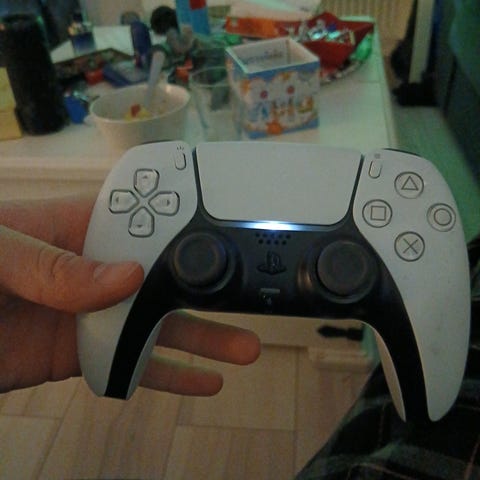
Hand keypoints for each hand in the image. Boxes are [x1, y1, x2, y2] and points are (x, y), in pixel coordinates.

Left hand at [0, 197, 259, 395]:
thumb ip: (54, 264)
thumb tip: (127, 276)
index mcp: (77, 231)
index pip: (141, 224)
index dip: (183, 229)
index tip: (228, 239)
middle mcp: (94, 271)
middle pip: (162, 280)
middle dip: (207, 291)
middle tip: (250, 301)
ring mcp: (90, 316)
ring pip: (156, 327)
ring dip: (201, 339)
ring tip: (244, 350)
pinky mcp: (79, 356)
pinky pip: (129, 367)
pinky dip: (166, 376)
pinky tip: (202, 384)